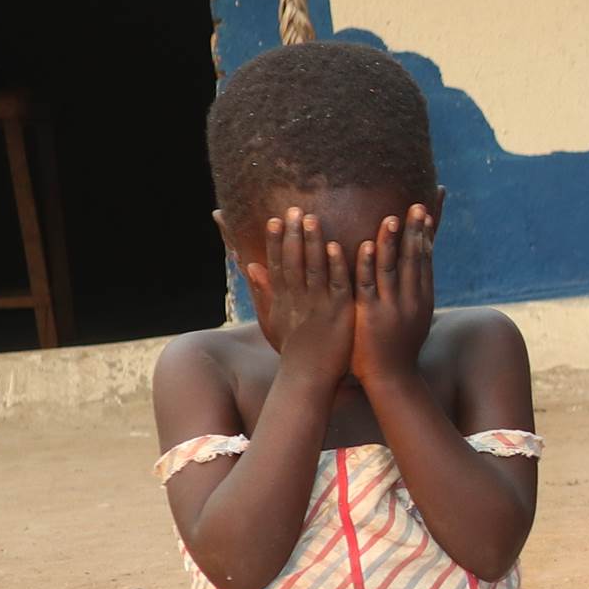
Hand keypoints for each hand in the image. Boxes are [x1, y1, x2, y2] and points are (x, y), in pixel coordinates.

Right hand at [245, 209, 354, 388]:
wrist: (308, 378)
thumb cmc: (293, 350)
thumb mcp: (273, 321)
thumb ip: (263, 292)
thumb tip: (250, 266)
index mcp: (282, 300)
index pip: (276, 265)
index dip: (275, 241)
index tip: (275, 219)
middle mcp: (297, 300)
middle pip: (292, 262)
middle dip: (292, 235)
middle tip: (293, 210)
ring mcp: (317, 306)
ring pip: (314, 269)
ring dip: (312, 243)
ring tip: (311, 219)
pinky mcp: (338, 313)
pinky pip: (336, 285)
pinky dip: (335, 266)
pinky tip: (335, 246)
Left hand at [350, 204, 436, 387]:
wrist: (392, 379)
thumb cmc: (400, 349)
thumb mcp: (414, 320)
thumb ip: (414, 296)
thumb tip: (415, 275)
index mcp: (423, 298)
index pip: (426, 259)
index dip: (426, 234)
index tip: (426, 210)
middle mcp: (412, 299)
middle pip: (414, 259)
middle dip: (415, 231)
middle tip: (416, 206)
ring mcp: (391, 307)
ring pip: (393, 268)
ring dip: (392, 241)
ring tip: (392, 218)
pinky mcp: (370, 315)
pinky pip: (368, 285)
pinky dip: (368, 264)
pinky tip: (367, 246)